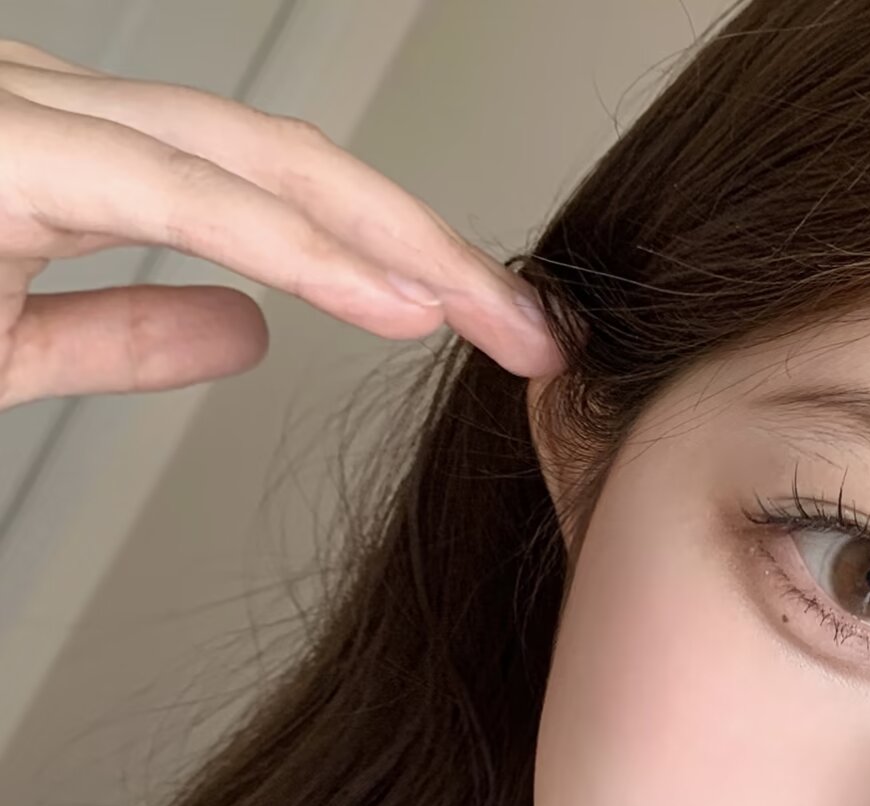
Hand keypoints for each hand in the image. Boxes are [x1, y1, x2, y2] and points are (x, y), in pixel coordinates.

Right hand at [0, 37, 562, 410]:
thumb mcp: (6, 345)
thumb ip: (118, 335)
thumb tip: (247, 330)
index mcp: (67, 151)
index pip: (257, 185)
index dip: (381, 248)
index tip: (472, 320)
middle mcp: (60, 111)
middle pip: (283, 161)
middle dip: (425, 242)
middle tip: (532, 327)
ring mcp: (35, 118)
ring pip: (252, 159)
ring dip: (394, 239)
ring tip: (492, 310)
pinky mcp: (9, 157)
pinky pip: (174, 196)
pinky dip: (291, 247)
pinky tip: (382, 294)